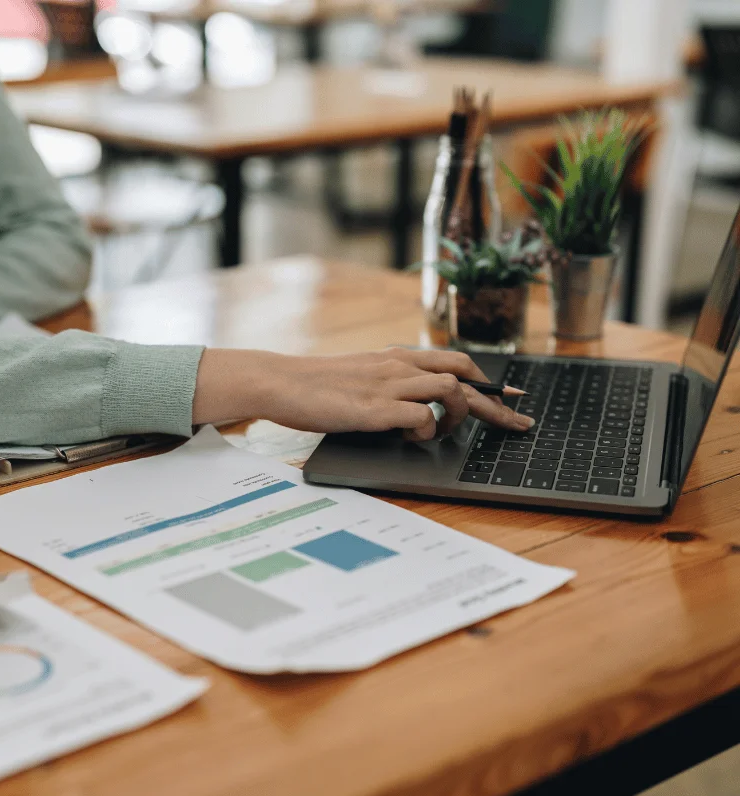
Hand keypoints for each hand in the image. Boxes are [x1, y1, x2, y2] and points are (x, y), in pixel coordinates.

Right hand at [193, 347, 533, 441]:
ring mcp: (389, 385)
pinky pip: (421, 418)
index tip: (512, 397)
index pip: (456, 360)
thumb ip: (390, 383)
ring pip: (450, 391)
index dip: (489, 381)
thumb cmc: (315, 385)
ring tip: (444, 433)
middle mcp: (399, 366)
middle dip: (495, 403)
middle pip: (464, 376)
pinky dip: (426, 431)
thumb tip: (415, 403)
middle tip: (515, 423)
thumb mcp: (360, 376)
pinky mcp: (375, 409)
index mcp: (397, 357)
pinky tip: (411, 437)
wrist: (280, 382)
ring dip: (459, 416)